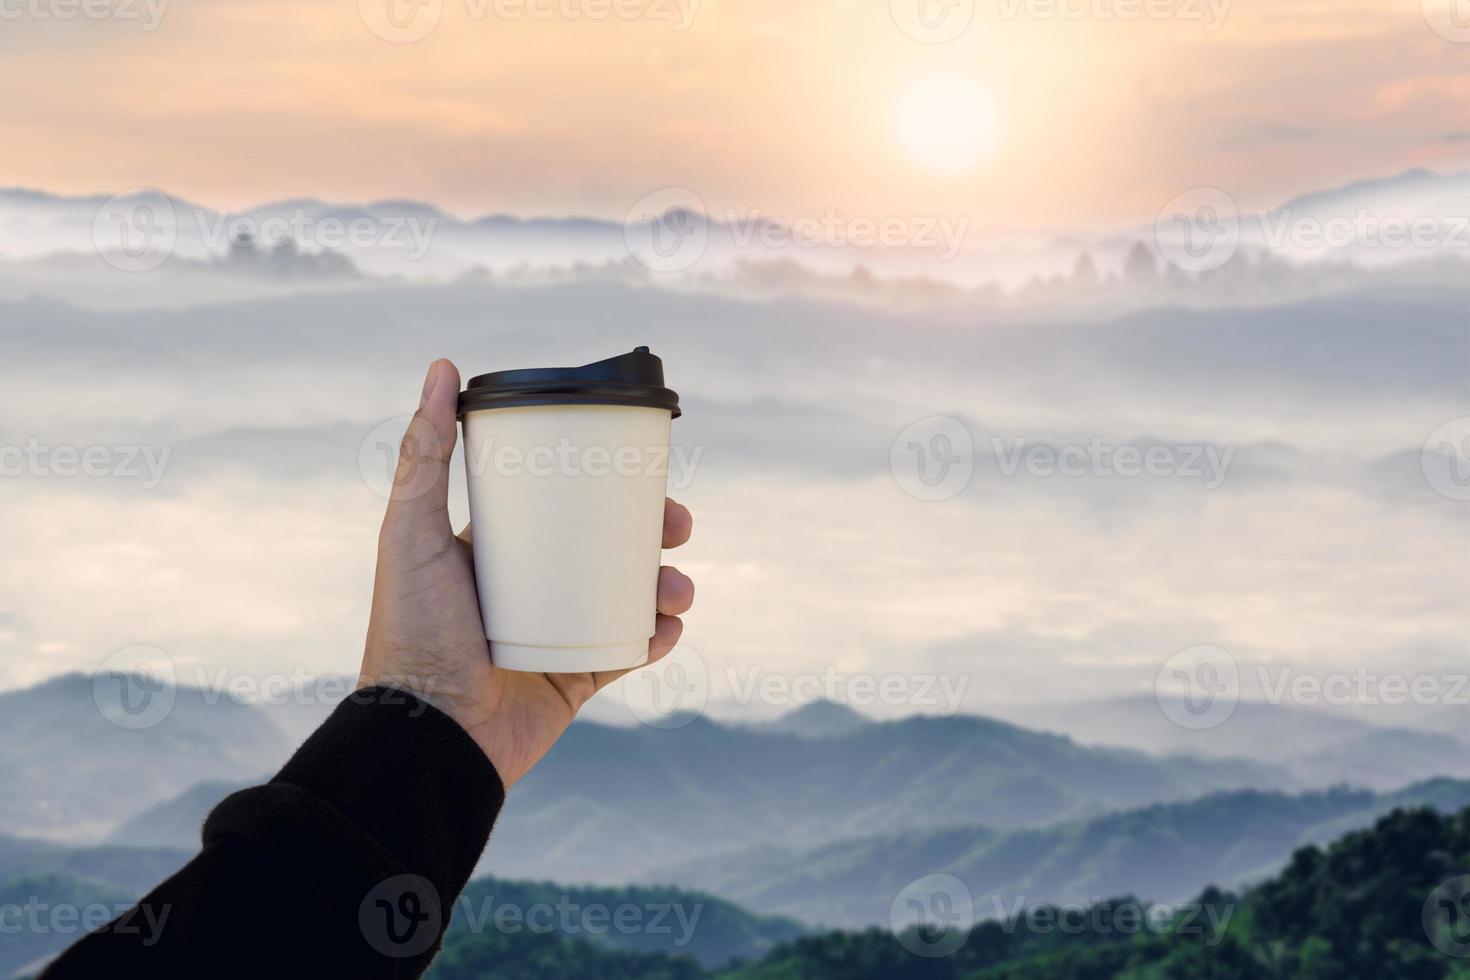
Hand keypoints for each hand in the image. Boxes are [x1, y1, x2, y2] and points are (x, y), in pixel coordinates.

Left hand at [357, 359, 694, 787]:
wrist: (426, 738)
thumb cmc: (411, 630)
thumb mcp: (411, 531)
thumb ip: (424, 453)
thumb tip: (441, 365)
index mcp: (494, 551)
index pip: (559, 505)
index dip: (605, 485)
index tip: (640, 470)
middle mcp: (528, 589)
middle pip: (606, 547)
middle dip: (651, 532)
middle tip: (677, 524)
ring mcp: (555, 635)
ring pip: (627, 597)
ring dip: (666, 585)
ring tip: (677, 587)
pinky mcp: (574, 681)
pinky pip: (627, 652)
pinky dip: (656, 638)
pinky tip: (667, 626)